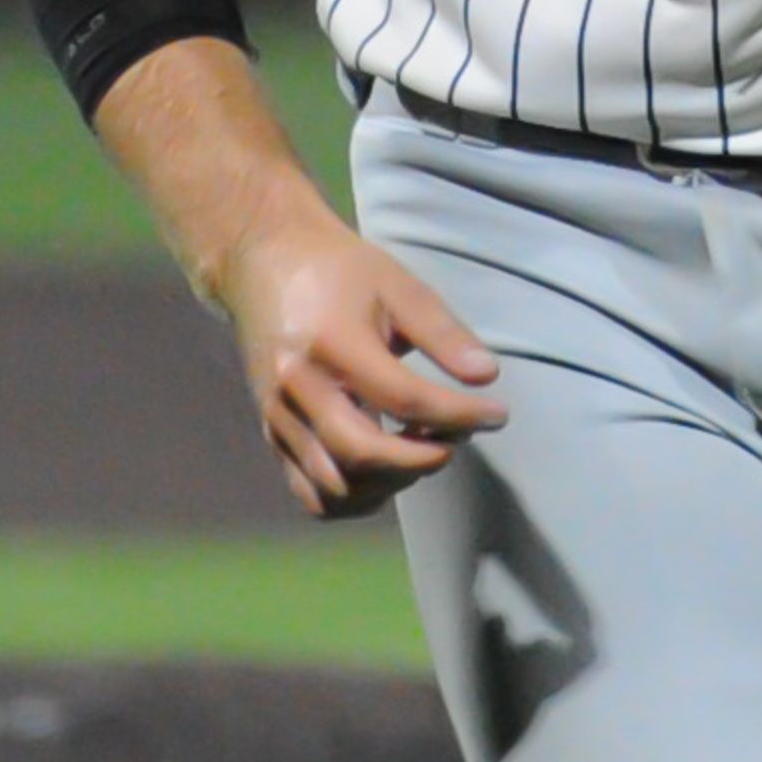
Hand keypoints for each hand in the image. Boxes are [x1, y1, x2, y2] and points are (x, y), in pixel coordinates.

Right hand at [206, 206, 507, 519]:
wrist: (263, 263)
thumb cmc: (338, 271)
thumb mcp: (397, 284)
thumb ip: (442, 332)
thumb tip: (487, 376)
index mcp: (331, 343)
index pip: (403, 399)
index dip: (459, 415)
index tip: (498, 415)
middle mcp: (297, 389)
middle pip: (363, 453)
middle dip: (424, 458)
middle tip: (459, 437)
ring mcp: (278, 419)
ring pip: (337, 486)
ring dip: (392, 482)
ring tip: (424, 447)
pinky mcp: (272, 437)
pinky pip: (312, 494)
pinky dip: (356, 497)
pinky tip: (387, 471)